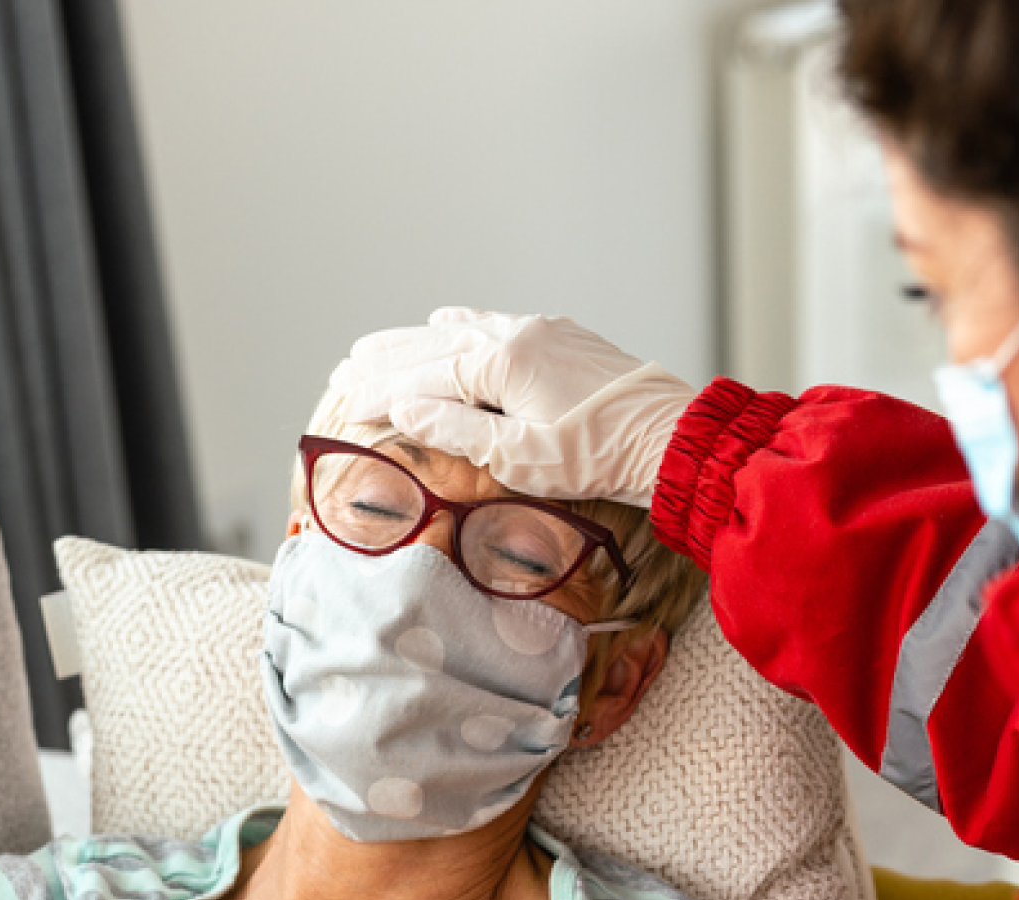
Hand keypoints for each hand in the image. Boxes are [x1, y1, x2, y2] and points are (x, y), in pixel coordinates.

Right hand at [329, 308, 693, 505]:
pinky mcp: (567, 340)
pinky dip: (464, 327)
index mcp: (502, 361)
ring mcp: (545, 332)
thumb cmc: (601, 458)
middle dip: (389, 357)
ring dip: (420, 339)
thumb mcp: (520, 457)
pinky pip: (499, 324)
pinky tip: (453, 323)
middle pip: (436, 345)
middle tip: (346, 365)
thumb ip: (457, 429)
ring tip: (380, 345)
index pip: (423, 376)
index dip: (381, 390)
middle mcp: (519, 334)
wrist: (672, 440)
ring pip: (466, 331)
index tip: (347, 399)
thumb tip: (404, 407)